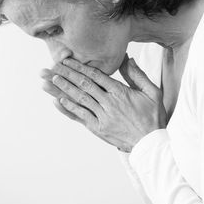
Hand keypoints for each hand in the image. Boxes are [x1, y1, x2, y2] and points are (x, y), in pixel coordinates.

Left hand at [40, 54, 166, 151]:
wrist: (150, 144)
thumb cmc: (153, 117)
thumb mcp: (152, 92)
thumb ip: (138, 75)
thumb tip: (127, 59)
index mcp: (120, 92)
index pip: (96, 75)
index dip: (80, 66)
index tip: (68, 60)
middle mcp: (109, 103)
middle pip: (84, 85)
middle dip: (67, 74)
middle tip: (53, 66)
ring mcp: (102, 117)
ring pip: (80, 99)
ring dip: (64, 88)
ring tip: (50, 79)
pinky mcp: (99, 129)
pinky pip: (81, 116)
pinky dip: (69, 108)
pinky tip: (58, 101)